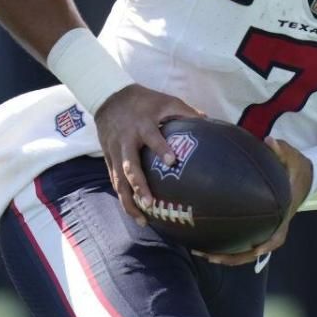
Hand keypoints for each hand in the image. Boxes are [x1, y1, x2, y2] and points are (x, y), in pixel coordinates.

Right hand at [93, 84, 203, 222]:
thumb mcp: (165, 100)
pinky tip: (135, 213)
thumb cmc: (142, 100)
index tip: (171, 161)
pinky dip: (124, 198)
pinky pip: (115, 181)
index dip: (160, 148)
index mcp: (142, 125)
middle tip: (150, 203)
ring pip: (119, 180)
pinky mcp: (108, 159)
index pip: (152, 137)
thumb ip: (185, 112)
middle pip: (129, 167)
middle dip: (139, 186)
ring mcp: (115, 152)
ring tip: (142, 219)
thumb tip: (209, 122)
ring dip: (129, 201)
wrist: (108, 97)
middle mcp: (126, 141)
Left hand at [198, 139, 311, 266]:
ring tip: (200, 252)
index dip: (263, 246)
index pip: (275, 237)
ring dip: (224, 255)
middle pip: (254, 251)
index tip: (252, 250)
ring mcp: (265, 229)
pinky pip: (241, 241)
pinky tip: (205, 241)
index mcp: (282, 216)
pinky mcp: (257, 226)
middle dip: (232, 257)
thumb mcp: (293, 158)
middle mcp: (274, 227)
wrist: (304, 177)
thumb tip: (270, 141)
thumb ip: (282, 150)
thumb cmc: (296, 169)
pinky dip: (225, 245)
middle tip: (209, 255)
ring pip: (245, 251)